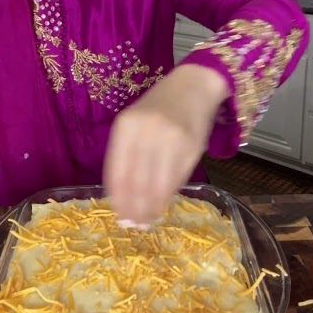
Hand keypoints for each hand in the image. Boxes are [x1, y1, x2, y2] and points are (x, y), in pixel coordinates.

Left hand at [103, 64, 229, 226]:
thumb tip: (124, 197)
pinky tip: (163, 205)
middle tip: (134, 226)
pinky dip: (168, 196)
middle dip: (135, 208)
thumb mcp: (135, 122)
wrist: (194, 86)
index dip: (118, 199)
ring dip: (152, 207)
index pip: (118, 171)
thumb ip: (127, 154)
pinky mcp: (192, 147)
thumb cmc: (159, 108)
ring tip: (148, 221)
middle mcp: (148, 132)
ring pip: (158, 184)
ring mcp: (172, 139)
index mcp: (126, 126)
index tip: (119, 218)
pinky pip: (177, 179)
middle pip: (137, 182)